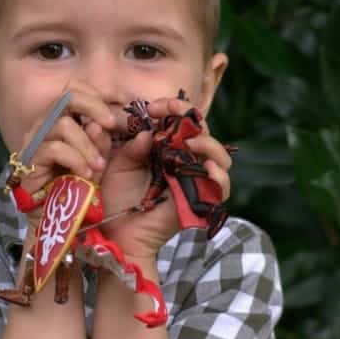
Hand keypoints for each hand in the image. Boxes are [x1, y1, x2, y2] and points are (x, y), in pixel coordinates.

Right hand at [14, 84, 117, 223]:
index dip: (96, 94)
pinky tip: (85, 176)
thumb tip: (105, 124)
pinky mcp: (29, 161)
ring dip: (87, 145)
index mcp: (65, 121)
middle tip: (111, 124)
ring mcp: (35, 142)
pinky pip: (53, 149)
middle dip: (93, 106)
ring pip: (62, 124)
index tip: (118, 109)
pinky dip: (75, 160)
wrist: (65, 224)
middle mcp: (47, 126)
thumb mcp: (102, 162)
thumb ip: (105, 141)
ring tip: (98, 167)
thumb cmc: (84, 191)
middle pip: (66, 96)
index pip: (74, 90)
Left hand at [98, 96, 232, 261]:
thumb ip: (133, 147)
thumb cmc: (118, 197)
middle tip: (170, 111)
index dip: (174, 108)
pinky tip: (208, 168)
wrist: (118, 231)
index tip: (153, 107)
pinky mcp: (202, 201)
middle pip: (205, 133)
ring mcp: (196, 181)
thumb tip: (149, 133)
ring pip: (221, 157)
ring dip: (210, 144)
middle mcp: (186, 162)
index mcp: (169, 149)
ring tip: (191, 142)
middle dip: (191, 117)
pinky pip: (221, 188)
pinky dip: (220, 176)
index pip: (183, 122)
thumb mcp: (120, 165)